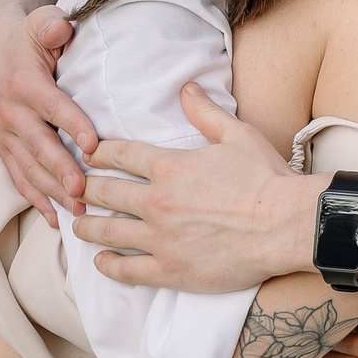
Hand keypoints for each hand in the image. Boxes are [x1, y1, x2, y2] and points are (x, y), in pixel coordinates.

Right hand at [0, 3, 97, 216]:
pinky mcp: (5, 148)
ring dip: (52, 193)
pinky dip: (35, 200)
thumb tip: (59, 29)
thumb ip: (49, 25)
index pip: (52, 106)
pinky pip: (18, 178)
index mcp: (24, 83)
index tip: (93, 145)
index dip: (73, 124)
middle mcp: (11, 112)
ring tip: (77, 212)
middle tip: (84, 191)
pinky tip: (55, 220)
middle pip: (39, 146)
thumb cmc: (27, 37)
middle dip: (61, 171)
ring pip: (29, 168)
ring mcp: (6, 134)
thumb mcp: (38, 22)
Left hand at [82, 83, 309, 292]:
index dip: (97, 152)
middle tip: (72, 188)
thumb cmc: (265, 178)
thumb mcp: (237, 135)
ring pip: (107, 231)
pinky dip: (108, 265)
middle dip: (83, 188)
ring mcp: (161, 238)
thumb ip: (206, 112)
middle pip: (104, 192)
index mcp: (169, 167)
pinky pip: (127, 270)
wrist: (286, 224)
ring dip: (86, 226)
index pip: (119, 155)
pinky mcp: (171, 269)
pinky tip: (100, 261)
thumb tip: (187, 88)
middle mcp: (157, 202)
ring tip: (75, 224)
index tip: (86, 153)